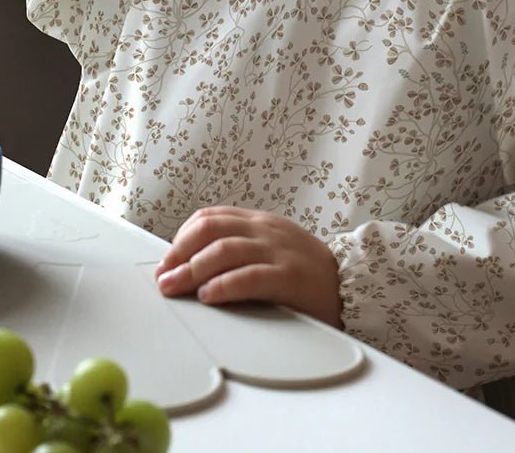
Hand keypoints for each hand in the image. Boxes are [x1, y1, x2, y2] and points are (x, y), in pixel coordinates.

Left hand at [154, 206, 343, 328]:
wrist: (351, 283)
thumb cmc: (305, 272)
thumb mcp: (269, 249)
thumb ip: (239, 250)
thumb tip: (191, 267)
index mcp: (258, 222)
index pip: (210, 217)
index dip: (182, 238)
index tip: (166, 262)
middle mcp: (265, 230)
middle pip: (210, 229)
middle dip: (179, 253)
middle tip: (163, 278)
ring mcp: (278, 251)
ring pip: (225, 251)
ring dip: (192, 270)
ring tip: (175, 288)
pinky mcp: (290, 277)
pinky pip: (251, 276)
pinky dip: (224, 285)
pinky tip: (209, 296)